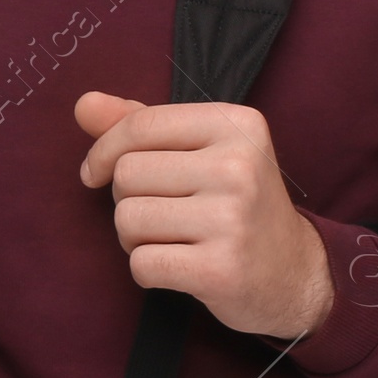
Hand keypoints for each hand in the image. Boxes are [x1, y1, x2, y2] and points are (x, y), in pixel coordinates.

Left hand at [75, 90, 335, 339]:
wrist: (294, 273)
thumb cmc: (235, 204)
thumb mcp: (202, 150)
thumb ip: (141, 124)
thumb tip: (84, 104)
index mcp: (237, 124)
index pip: (141, 125)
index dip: (103, 150)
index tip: (94, 173)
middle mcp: (239, 166)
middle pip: (127, 174)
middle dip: (127, 199)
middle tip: (164, 215)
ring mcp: (232, 219)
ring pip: (128, 219)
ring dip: (134, 238)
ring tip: (172, 240)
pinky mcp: (221, 270)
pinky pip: (142, 263)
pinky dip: (148, 270)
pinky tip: (180, 267)